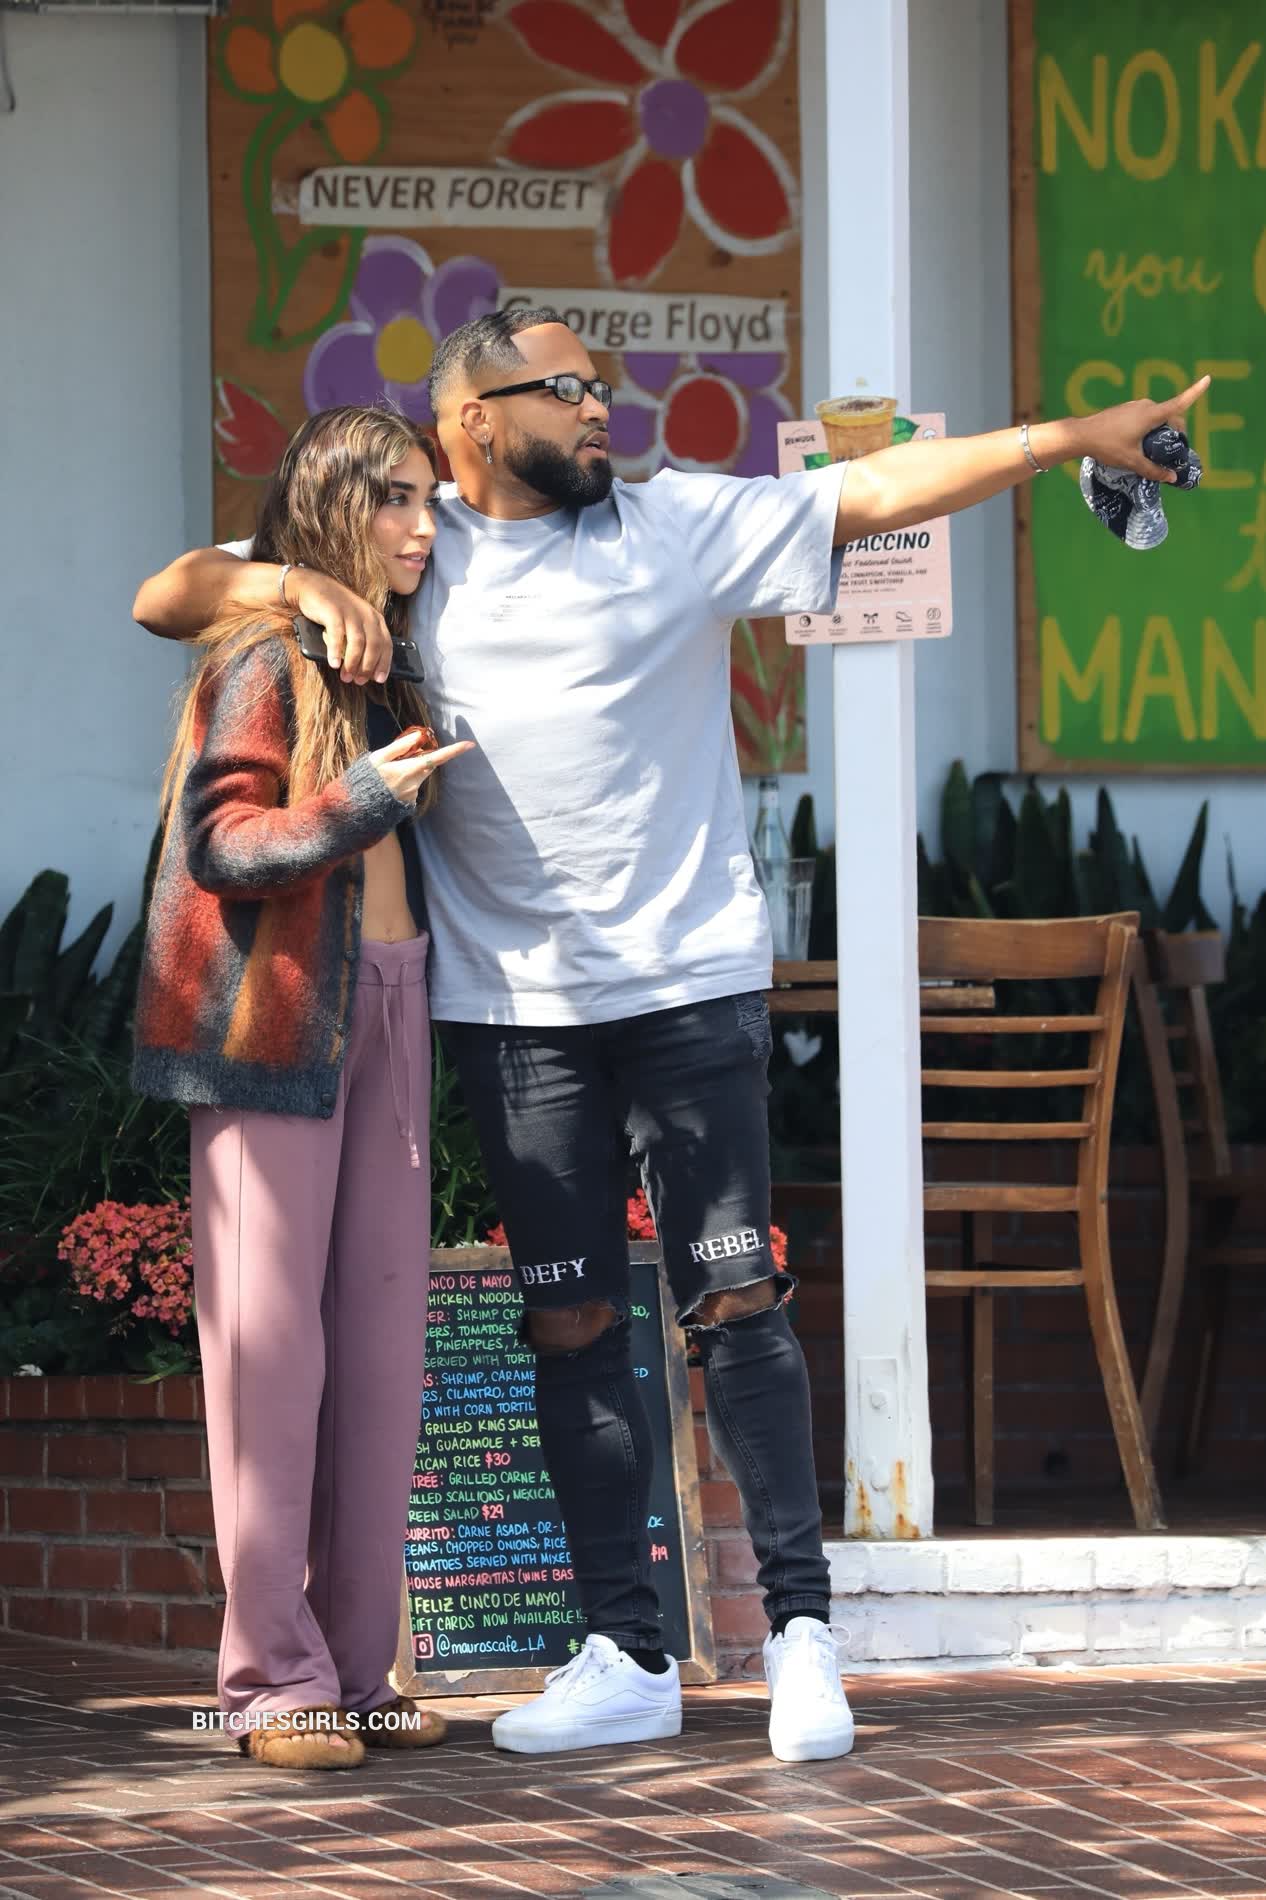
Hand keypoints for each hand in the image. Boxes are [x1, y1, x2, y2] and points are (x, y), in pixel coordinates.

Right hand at [291, 570, 394, 684]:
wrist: (312, 587)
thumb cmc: (334, 610)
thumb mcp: (354, 623)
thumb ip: (363, 640)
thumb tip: (366, 668)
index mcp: (375, 619)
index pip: (386, 644)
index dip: (384, 663)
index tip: (379, 679)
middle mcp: (366, 615)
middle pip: (374, 646)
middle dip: (367, 667)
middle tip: (358, 681)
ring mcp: (351, 612)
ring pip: (358, 643)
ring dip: (353, 663)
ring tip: (346, 676)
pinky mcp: (334, 612)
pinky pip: (338, 635)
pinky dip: (337, 652)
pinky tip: (334, 664)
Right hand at [370, 730, 474, 804]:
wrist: (358, 807)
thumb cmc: (366, 778)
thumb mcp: (378, 757)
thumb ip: (399, 746)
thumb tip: (418, 735)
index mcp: (409, 769)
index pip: (437, 757)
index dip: (454, 751)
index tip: (470, 744)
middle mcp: (415, 783)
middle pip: (427, 766)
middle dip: (420, 758)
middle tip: (400, 756)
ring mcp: (413, 795)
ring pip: (418, 776)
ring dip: (409, 771)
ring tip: (387, 775)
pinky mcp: (409, 803)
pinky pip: (412, 787)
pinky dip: (404, 783)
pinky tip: (388, 786)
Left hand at [1051, 376, 1209, 482]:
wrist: (1081, 435)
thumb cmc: (1107, 446)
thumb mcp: (1132, 461)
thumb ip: (1153, 470)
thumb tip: (1173, 478)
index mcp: (1151, 414)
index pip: (1179, 403)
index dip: (1195, 391)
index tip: (1208, 379)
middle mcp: (1146, 405)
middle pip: (1170, 416)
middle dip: (1175, 433)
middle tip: (1172, 454)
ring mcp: (1135, 406)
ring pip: (1157, 418)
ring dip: (1161, 432)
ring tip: (1153, 452)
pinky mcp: (1126, 409)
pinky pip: (1145, 418)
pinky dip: (1149, 429)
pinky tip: (1138, 444)